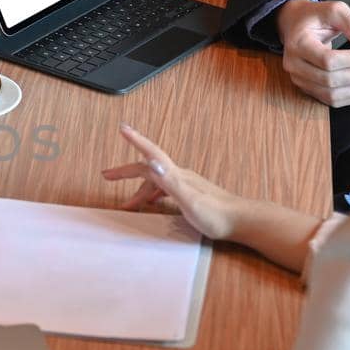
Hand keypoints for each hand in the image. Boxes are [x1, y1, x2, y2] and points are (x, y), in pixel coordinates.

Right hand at [101, 124, 244, 240]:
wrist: (243, 221)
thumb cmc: (216, 215)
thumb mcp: (190, 200)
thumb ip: (170, 181)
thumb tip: (152, 163)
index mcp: (176, 176)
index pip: (151, 154)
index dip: (136, 140)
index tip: (122, 128)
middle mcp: (180, 176)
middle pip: (148, 169)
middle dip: (126, 171)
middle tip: (106, 175)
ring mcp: (187, 185)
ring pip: (156, 183)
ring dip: (139, 191)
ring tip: (127, 205)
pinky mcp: (192, 195)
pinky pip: (166, 191)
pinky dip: (153, 196)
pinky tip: (153, 204)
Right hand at [275, 0, 349, 106]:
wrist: (296, 25)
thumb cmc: (315, 16)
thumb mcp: (335, 10)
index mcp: (298, 43)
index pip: (328, 60)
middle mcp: (294, 65)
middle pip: (330, 80)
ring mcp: (299, 80)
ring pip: (332, 95)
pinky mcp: (308, 88)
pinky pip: (332, 100)